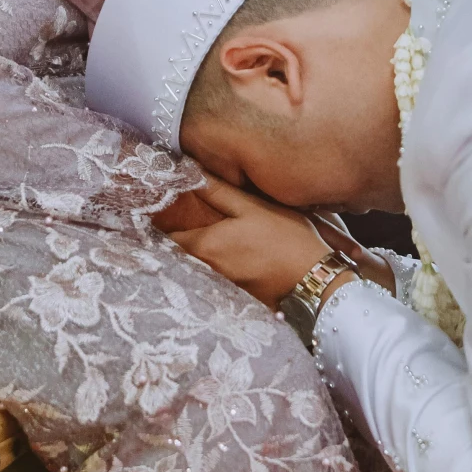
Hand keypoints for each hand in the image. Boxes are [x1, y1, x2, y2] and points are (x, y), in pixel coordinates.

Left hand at [156, 175, 329, 308]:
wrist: (314, 281)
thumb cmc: (286, 239)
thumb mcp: (253, 208)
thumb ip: (218, 192)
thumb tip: (190, 171)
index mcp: (205, 246)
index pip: (166, 238)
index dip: (160, 226)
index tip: (157, 215)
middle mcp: (204, 271)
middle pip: (177, 257)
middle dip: (173, 244)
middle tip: (172, 228)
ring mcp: (217, 289)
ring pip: (193, 272)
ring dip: (190, 260)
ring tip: (195, 245)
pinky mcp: (232, 301)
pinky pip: (209, 286)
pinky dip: (208, 275)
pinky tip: (223, 265)